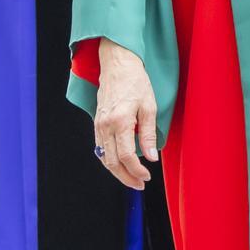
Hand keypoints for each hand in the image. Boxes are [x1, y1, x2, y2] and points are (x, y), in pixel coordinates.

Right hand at [95, 37, 157, 188]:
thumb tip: (152, 158)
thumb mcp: (149, 106)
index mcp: (120, 121)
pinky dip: (109, 160)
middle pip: (112, 161)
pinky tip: (119, 164)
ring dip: (116, 171)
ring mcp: (98, 124)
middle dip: (126, 177)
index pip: (126, 156)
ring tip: (131, 179)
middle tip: (139, 185)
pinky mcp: (97, 122)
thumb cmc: (136, 81)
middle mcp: (105, 125)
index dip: (136, 170)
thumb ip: (148, 134)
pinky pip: (100, 148)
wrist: (117, 64)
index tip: (147, 177)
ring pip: (104, 157)